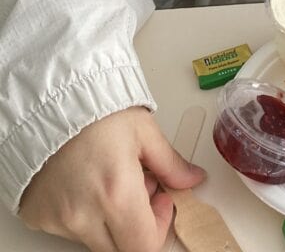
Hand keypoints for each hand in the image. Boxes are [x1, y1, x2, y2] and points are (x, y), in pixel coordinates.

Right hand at [19, 106, 205, 251]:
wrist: (48, 100)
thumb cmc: (96, 109)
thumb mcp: (144, 130)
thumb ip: (171, 163)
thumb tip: (192, 178)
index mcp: (116, 194)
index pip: (145, 246)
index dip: (159, 226)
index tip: (161, 198)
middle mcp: (84, 215)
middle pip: (120, 248)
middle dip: (137, 225)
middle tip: (139, 188)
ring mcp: (58, 220)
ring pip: (95, 239)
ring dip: (110, 219)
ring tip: (111, 179)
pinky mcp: (39, 217)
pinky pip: (69, 228)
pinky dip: (83, 213)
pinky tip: (85, 182)